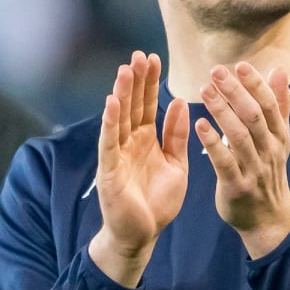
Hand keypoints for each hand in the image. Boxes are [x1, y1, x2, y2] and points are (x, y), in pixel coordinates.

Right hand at [88, 51, 188, 287]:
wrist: (143, 235)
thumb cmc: (157, 202)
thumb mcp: (175, 164)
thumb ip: (177, 135)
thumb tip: (180, 103)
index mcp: (147, 140)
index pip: (148, 105)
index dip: (150, 82)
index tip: (155, 58)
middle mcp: (129, 143)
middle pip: (132, 106)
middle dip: (136, 80)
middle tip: (139, 54)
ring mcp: (117, 155)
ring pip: (119, 120)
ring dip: (122, 94)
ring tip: (125, 70)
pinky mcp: (109, 171)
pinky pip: (109, 144)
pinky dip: (110, 124)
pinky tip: (111, 103)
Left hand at [195, 62, 289, 257]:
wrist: (268, 220)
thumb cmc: (269, 173)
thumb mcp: (279, 140)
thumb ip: (279, 105)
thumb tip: (280, 71)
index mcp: (279, 136)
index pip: (269, 105)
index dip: (255, 84)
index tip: (239, 65)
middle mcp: (269, 150)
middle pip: (254, 116)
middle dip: (236, 92)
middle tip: (216, 71)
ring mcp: (255, 169)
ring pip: (239, 136)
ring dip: (222, 111)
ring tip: (205, 90)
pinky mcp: (237, 186)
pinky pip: (225, 162)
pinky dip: (213, 142)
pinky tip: (199, 124)